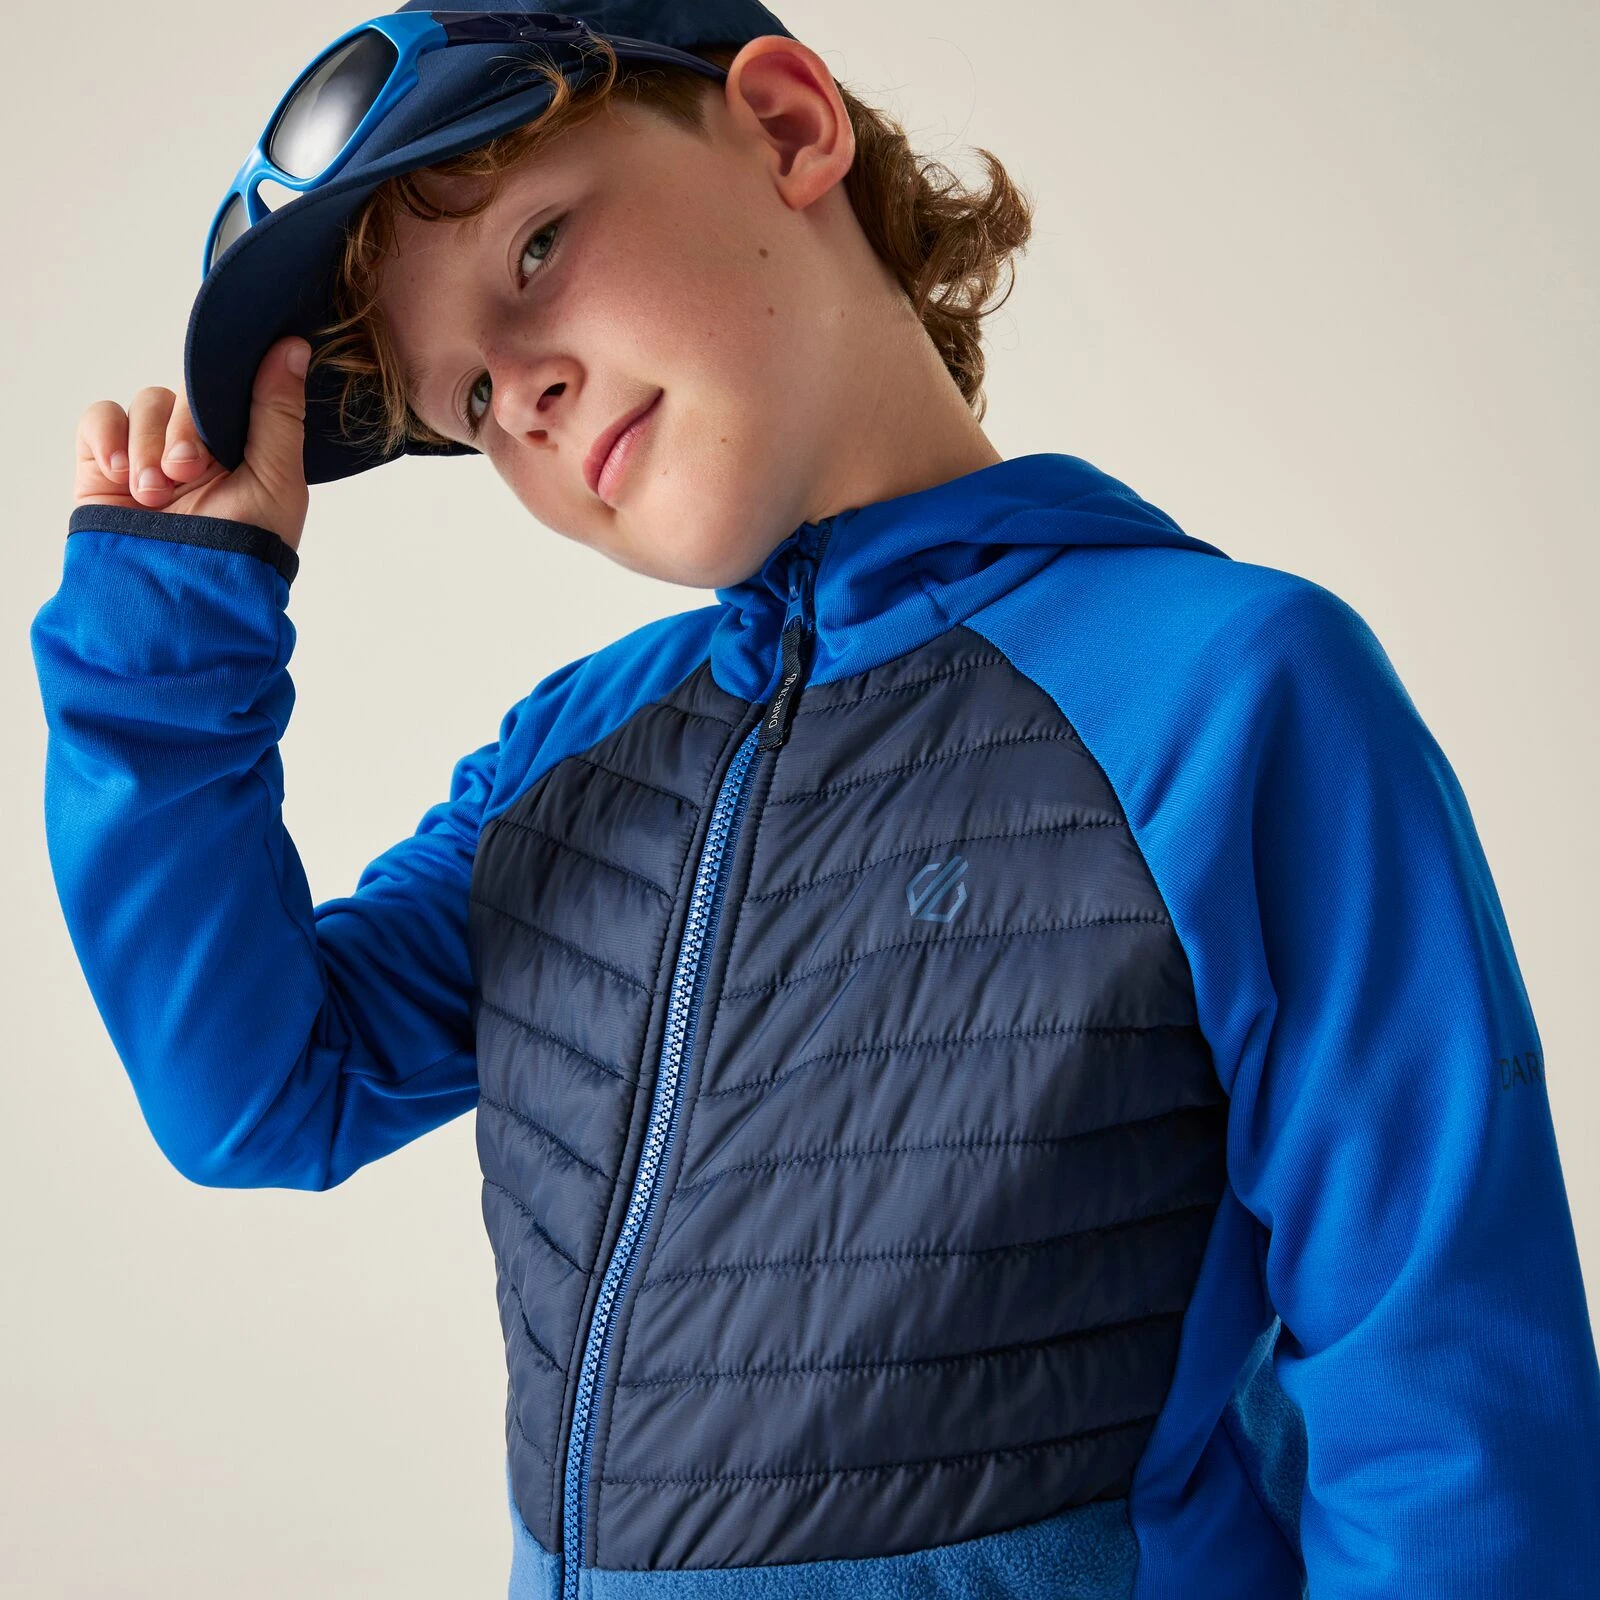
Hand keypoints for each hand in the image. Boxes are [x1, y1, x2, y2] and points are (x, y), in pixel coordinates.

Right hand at [74, 335, 311, 551]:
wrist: (184, 602)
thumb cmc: (241, 552)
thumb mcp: (278, 480)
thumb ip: (278, 412)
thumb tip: (292, 346)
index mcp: (243, 448)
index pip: (227, 390)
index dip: (222, 397)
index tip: (223, 425)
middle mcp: (197, 448)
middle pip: (183, 395)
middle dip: (183, 432)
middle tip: (186, 473)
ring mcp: (150, 456)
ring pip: (144, 405)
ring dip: (148, 443)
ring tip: (155, 492)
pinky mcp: (104, 467)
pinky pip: (99, 419)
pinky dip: (108, 437)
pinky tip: (123, 474)